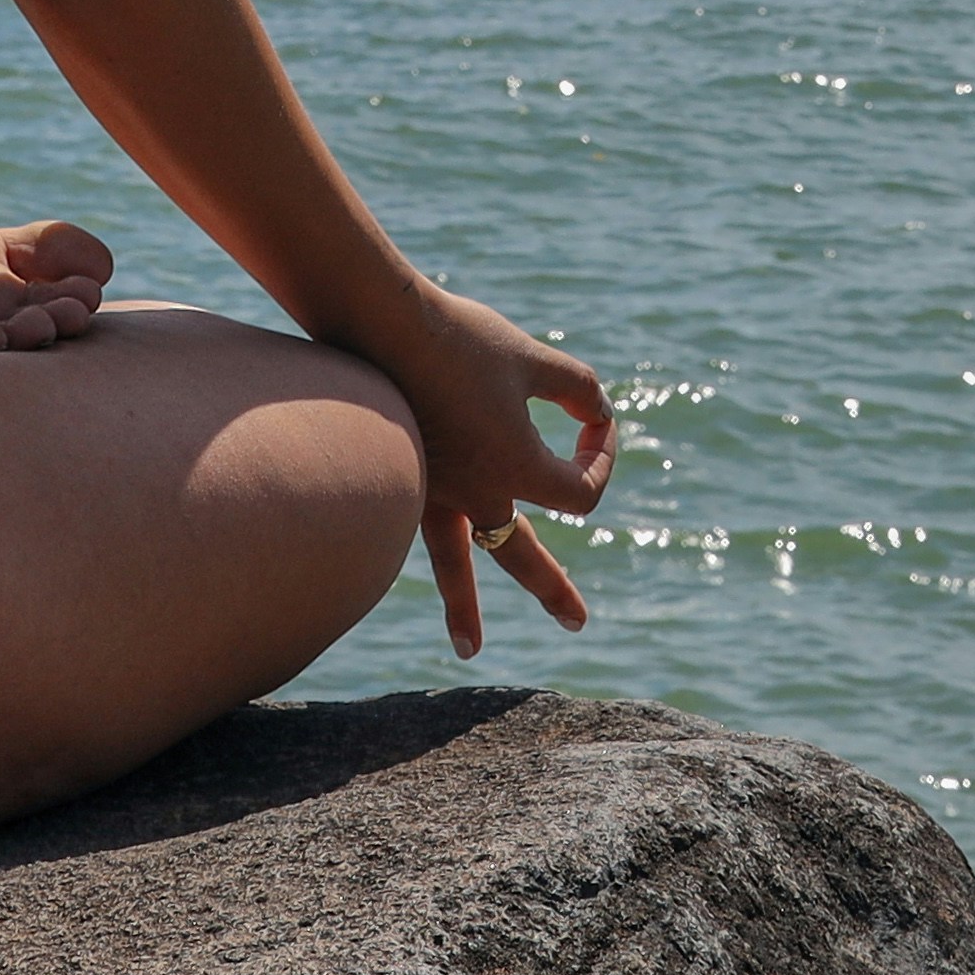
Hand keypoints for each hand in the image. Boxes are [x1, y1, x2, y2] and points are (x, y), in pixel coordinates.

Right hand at [384, 284, 613, 656]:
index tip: (595, 417)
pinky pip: (419, 525)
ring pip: (455, 562)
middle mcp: (475, 492)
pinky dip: (427, 545)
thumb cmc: (458, 339)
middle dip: (550, 587)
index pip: (581, 493)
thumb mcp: (531, 356)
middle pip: (522, 555)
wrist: (372, 326)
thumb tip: (596, 412)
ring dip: (464, 605)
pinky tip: (422, 551)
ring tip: (471, 648)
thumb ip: (577, 388)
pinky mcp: (399, 475)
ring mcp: (430, 490)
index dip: (601, 457)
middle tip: (577, 621)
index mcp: (517, 467)